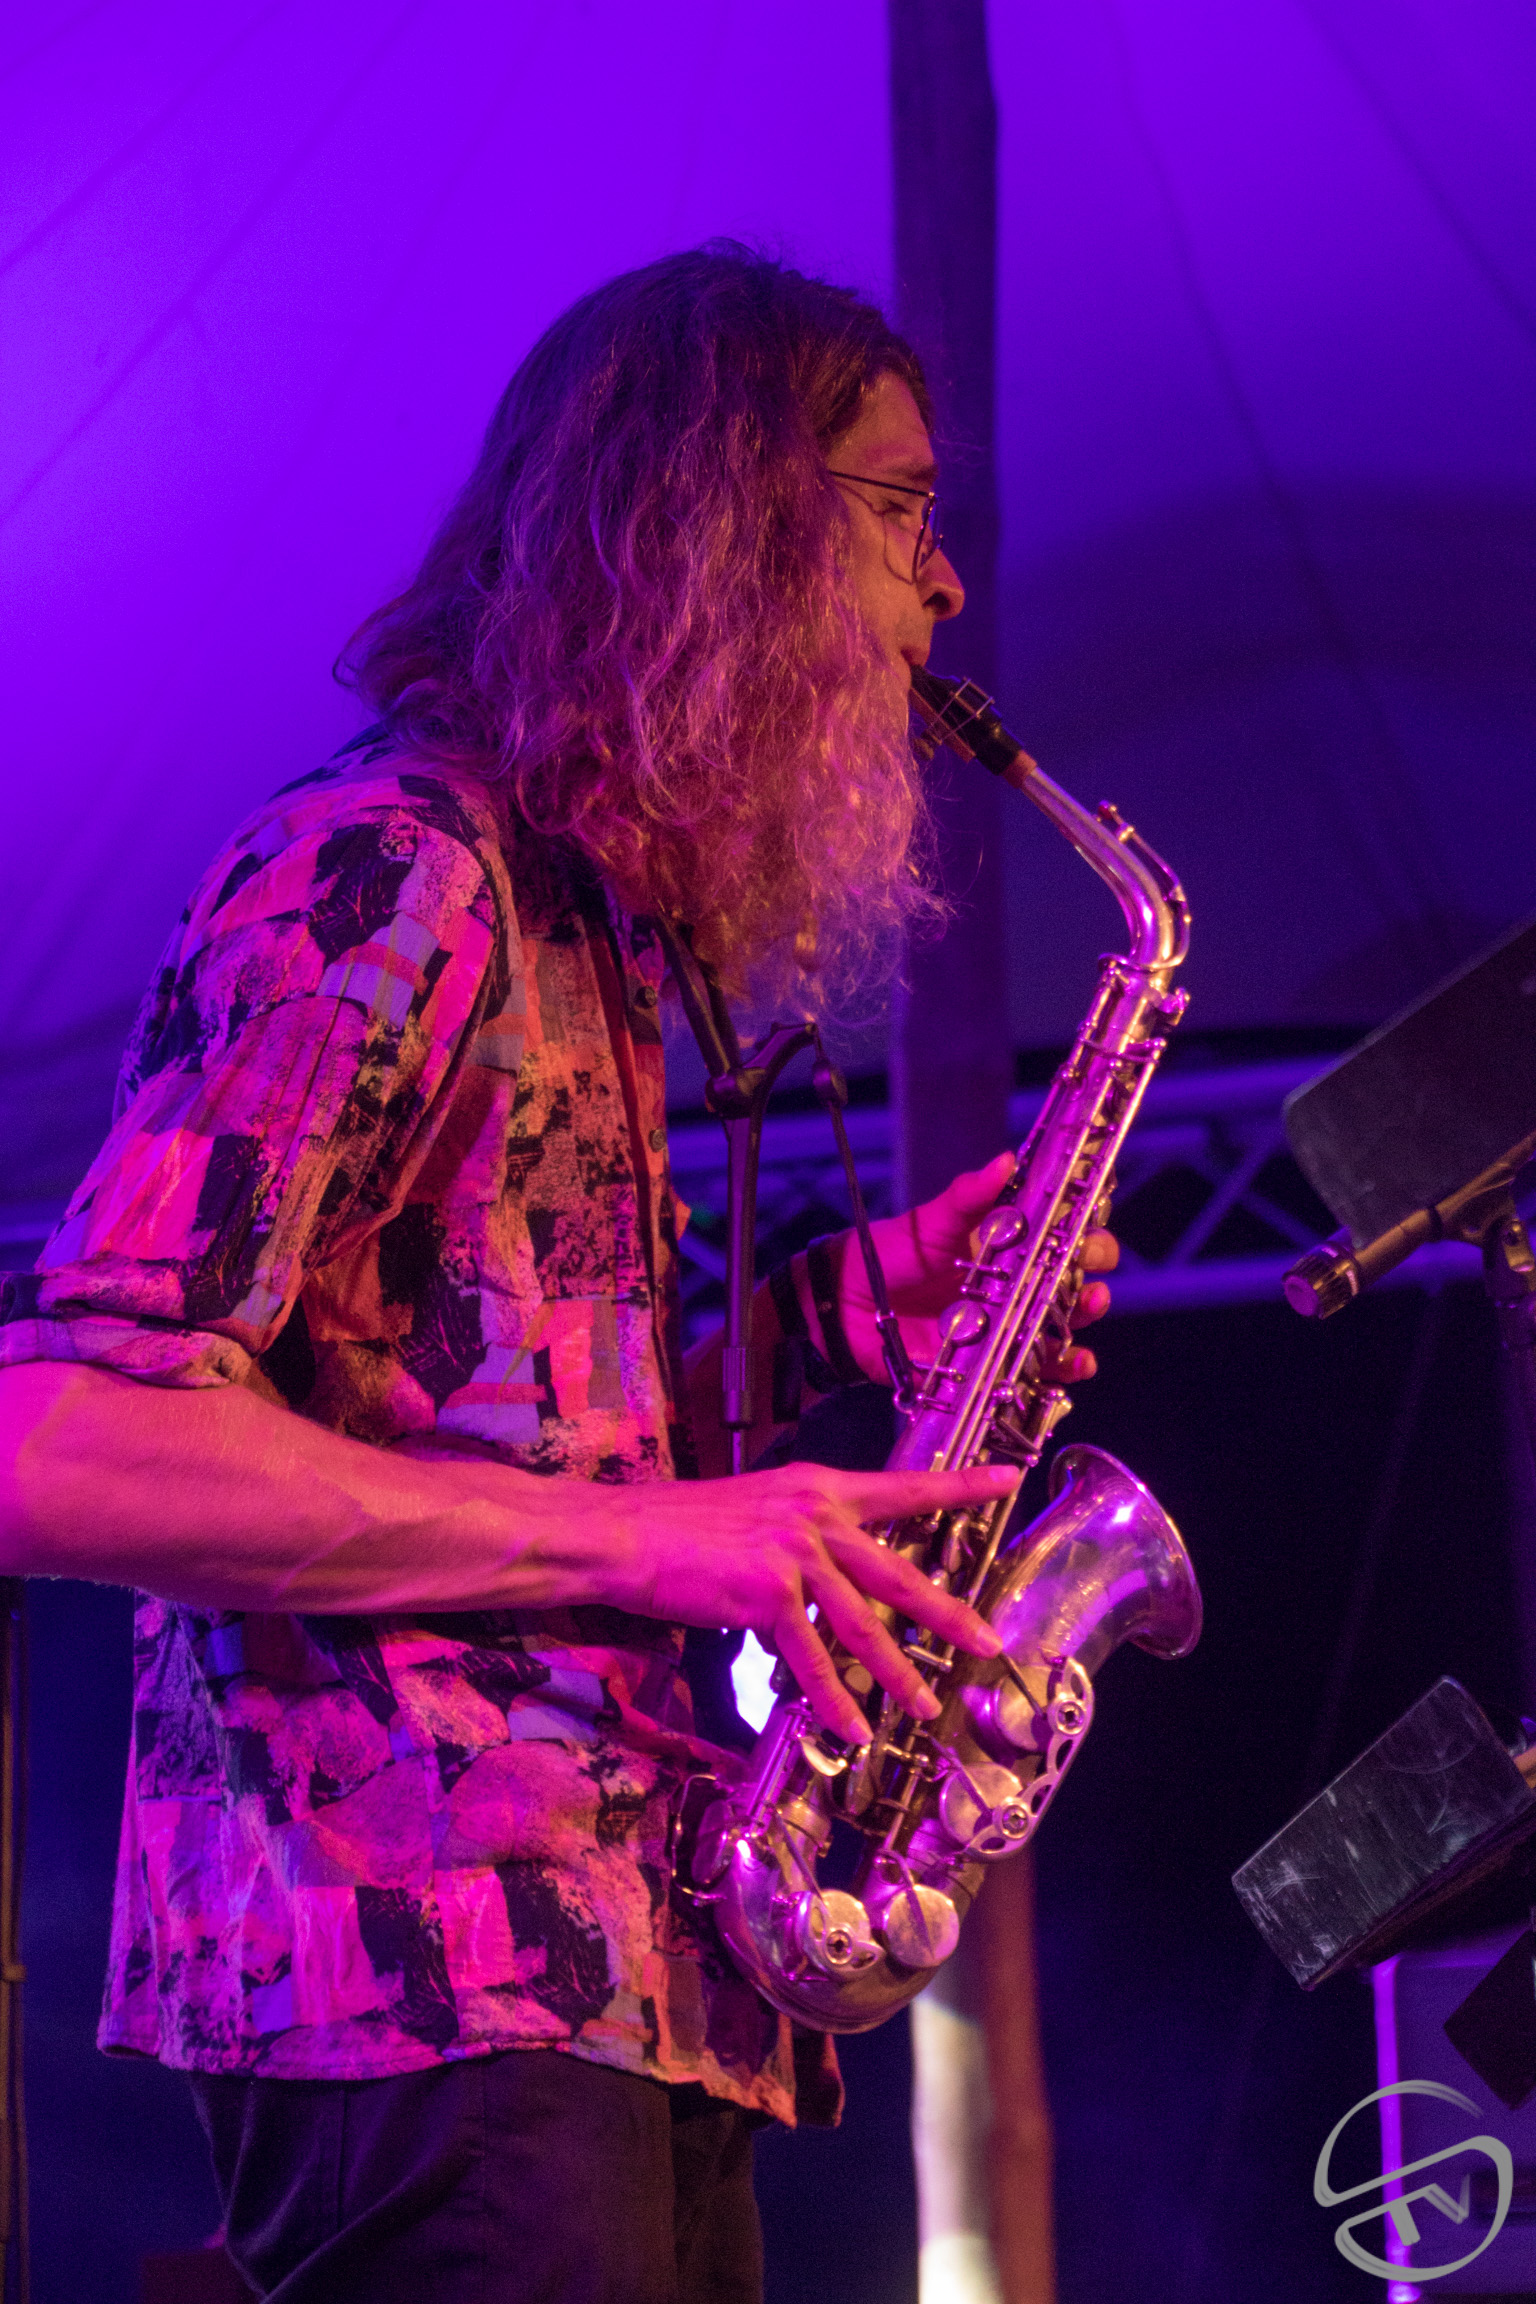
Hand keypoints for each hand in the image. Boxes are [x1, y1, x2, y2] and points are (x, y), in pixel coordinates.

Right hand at [605, 1458, 1016, 1740]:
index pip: (903, 1488)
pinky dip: (833, 1698)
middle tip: (988, 1641)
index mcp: (818, 1490)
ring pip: (863, 1626)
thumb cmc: (682, 1527)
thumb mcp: (756, 1513)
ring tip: (923, 1705)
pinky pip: (812, 1658)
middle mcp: (815, 1516)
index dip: (959, 1486)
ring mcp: (794, 1554)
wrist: (628, 1534)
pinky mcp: (769, 1593)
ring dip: (896, 1674)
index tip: (1007, 1478)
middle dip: (948, 1615)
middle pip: (900, 1573)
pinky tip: (850, 1726)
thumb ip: (799, 1541)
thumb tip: (824, 1585)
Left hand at [831, 1150, 1118, 1382]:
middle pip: (1074, 1290)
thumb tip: (1005, 1160)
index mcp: (1012, 1248)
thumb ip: (969, 1196)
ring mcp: (1006, 1329)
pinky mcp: (989, 1365)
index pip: (1067, 1241)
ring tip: (1085, 1325)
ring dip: (1082, 1334)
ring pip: (1061, 1335)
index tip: (1091, 1237)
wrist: (848, 1303)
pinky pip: (1030, 1375)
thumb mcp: (933, 1221)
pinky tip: (1070, 1366)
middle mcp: (1017, 1290)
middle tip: (1091, 1286)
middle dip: (1092, 1288)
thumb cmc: (896, 1253)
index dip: (1089, 1238)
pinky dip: (1055, 1375)